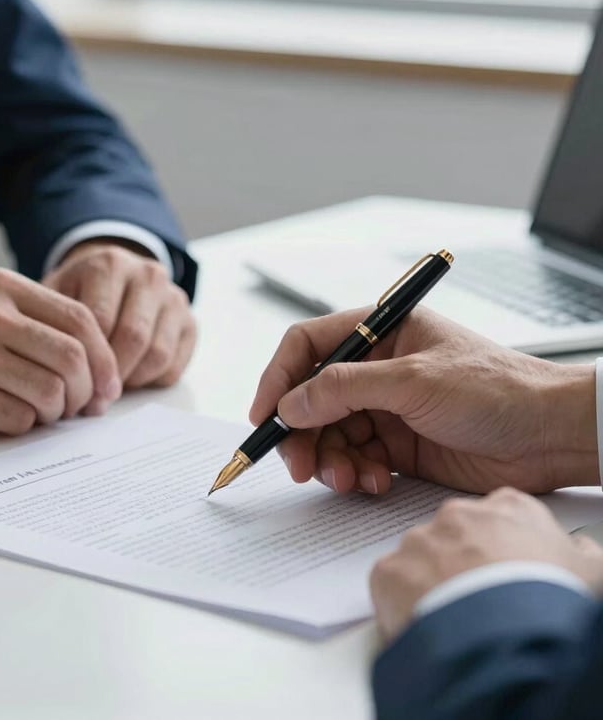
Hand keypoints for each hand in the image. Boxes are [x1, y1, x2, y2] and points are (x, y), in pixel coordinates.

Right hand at [0, 268, 119, 433]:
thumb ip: (30, 321)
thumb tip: (93, 364)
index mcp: (2, 287)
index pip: (80, 318)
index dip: (104, 357)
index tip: (109, 385)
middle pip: (72, 357)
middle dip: (89, 391)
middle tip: (84, 408)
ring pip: (49, 390)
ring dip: (56, 412)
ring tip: (42, 413)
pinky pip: (17, 417)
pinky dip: (24, 425)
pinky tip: (8, 419)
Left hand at [43, 241, 195, 396]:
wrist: (114, 276)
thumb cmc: (78, 293)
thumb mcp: (54, 295)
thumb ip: (49, 324)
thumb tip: (51, 375)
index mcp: (109, 264)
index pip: (99, 320)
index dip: (84, 359)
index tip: (69, 382)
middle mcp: (147, 275)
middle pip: (133, 337)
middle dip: (109, 374)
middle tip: (90, 395)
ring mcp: (173, 297)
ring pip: (157, 353)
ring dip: (131, 379)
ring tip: (108, 385)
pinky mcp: (190, 321)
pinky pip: (174, 364)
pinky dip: (151, 380)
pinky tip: (130, 376)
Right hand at [249, 307, 598, 494]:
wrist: (550, 437)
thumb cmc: (497, 389)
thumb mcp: (413, 381)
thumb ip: (345, 389)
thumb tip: (291, 404)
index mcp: (381, 332)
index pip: (309, 346)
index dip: (279, 378)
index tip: (265, 416)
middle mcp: (377, 368)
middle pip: (312, 397)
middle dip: (302, 432)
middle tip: (300, 466)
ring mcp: (386, 408)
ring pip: (330, 434)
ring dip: (330, 459)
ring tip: (348, 479)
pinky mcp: (398, 445)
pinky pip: (355, 459)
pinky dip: (355, 474)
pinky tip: (374, 482)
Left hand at [370, 487, 602, 641]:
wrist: (514, 637)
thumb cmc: (554, 601)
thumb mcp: (592, 572)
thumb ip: (579, 553)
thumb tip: (579, 550)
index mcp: (509, 508)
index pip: (501, 519)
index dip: (504, 550)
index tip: (507, 575)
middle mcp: (458, 515)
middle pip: (456, 539)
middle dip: (464, 567)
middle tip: (480, 603)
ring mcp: (420, 541)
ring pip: (421, 562)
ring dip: (432, 586)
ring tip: (455, 621)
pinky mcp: (388, 571)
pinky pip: (391, 587)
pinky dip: (404, 607)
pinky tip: (428, 629)